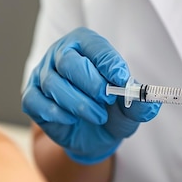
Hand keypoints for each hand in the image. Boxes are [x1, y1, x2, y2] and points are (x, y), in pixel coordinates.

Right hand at [22, 27, 159, 164]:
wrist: (92, 136)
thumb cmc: (110, 112)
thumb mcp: (129, 110)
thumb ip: (138, 104)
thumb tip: (150, 103)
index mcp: (85, 46)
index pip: (93, 45)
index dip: (107, 61)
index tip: (122, 79)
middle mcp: (60, 55)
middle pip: (68, 61)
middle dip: (90, 83)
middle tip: (107, 100)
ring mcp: (42, 75)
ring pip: (53, 83)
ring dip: (78, 103)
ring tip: (97, 116)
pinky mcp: (31, 97)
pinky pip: (36, 101)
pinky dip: (56, 113)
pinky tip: (72, 119)